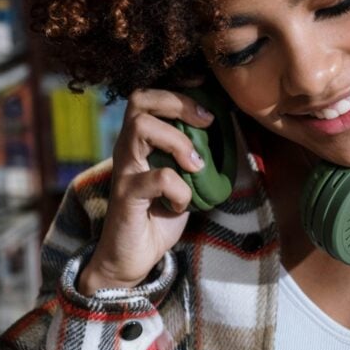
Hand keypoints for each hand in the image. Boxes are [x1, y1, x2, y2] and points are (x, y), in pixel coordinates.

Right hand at [78, 88, 213, 294]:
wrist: (132, 258)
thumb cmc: (160, 215)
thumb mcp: (184, 179)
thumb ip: (195, 156)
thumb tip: (225, 134)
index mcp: (140, 141)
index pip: (148, 97)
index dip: (177, 90)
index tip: (207, 99)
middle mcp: (127, 149)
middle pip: (139, 100)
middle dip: (178, 103)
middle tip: (207, 122)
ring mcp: (124, 170)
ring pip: (141, 128)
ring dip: (178, 141)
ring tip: (196, 165)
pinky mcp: (125, 195)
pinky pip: (158, 178)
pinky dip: (179, 190)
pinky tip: (182, 204)